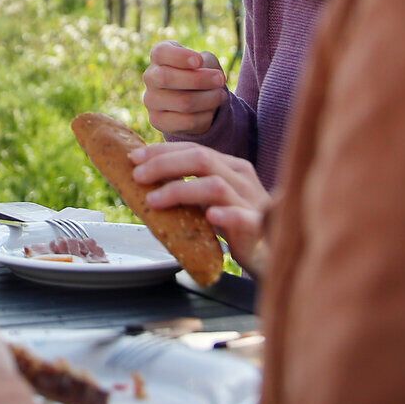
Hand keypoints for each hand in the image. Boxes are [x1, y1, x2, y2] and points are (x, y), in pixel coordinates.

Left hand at [130, 141, 270, 274]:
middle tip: (137, 175)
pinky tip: (209, 217)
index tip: (133, 157)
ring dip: (180, 190)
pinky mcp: (258, 228)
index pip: (194, 149)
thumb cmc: (235, 225)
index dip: (162, 151)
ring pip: (215, 186)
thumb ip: (188, 188)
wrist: (270, 254)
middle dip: (164, 164)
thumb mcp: (210, 201)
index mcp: (231, 167)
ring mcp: (251, 202)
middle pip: (201, 159)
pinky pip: (242, 217)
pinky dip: (225, 216)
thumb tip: (143, 181)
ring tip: (153, 200)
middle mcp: (242, 179)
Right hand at [140, 40, 227, 136]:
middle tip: (220, 79)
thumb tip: (208, 77)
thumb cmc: (199, 74)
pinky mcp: (157, 121)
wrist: (196, 101)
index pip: (161, 53)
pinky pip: (186, 121)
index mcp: (159, 57)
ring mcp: (151, 100)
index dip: (180, 57)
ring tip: (221, 95)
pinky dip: (205, 116)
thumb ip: (206, 64)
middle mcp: (150, 77)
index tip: (199, 61)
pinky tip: (211, 111)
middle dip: (198, 79)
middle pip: (166, 78)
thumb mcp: (205, 62)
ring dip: (208, 99)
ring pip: (182, 102)